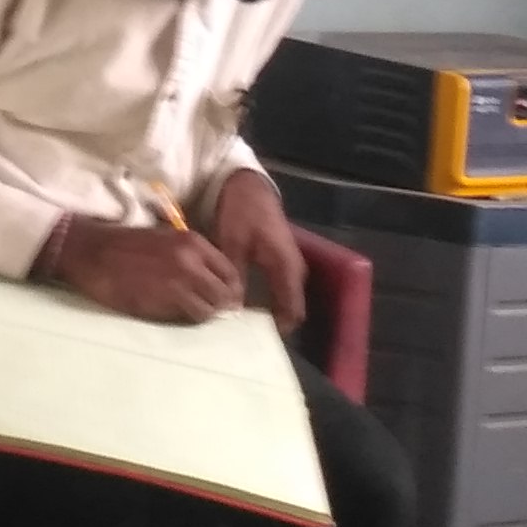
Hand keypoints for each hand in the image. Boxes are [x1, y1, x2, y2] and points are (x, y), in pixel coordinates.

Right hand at [46, 218, 244, 322]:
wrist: (93, 252)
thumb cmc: (127, 246)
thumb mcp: (166, 239)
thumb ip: (192, 256)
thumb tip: (213, 280)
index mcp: (193, 242)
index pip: (230, 272)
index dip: (231, 289)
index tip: (225, 299)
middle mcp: (191, 261)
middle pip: (225, 294)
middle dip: (222, 306)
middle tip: (213, 312)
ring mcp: (177, 282)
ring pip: (209, 310)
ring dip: (204, 315)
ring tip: (192, 314)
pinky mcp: (161, 301)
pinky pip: (187, 317)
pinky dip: (187, 319)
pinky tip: (176, 315)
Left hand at [209, 168, 307, 329]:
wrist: (246, 183)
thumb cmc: (240, 211)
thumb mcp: (232, 243)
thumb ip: (235, 277)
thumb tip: (233, 310)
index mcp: (286, 266)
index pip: (291, 311)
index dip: (276, 331)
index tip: (253, 344)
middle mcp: (294, 269)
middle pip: (289, 309)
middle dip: (269, 325)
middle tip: (243, 339)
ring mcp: (289, 264)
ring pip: (284, 299)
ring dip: (267, 313)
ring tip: (241, 327)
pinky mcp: (280, 260)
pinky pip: (279, 289)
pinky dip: (266, 300)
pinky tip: (244, 306)